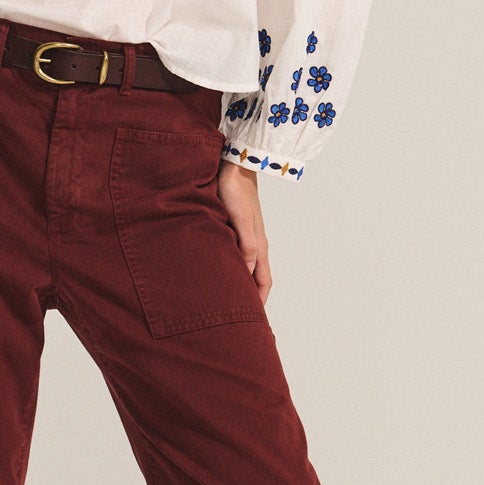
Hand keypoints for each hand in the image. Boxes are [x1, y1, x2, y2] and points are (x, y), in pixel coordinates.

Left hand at [217, 162, 271, 303]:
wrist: (235, 163)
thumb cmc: (236, 190)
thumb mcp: (241, 221)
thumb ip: (245, 246)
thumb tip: (246, 272)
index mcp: (259, 245)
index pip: (263, 281)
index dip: (260, 301)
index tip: (253, 321)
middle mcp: (255, 243)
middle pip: (255, 276)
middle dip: (250, 296)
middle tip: (238, 314)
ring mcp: (246, 234)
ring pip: (246, 265)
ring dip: (240, 281)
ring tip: (227, 296)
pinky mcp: (235, 226)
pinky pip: (236, 253)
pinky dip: (231, 266)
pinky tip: (219, 268)